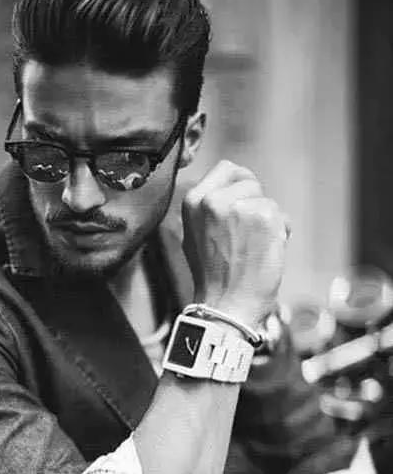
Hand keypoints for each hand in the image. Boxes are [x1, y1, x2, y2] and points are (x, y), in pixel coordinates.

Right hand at [181, 160, 289, 327]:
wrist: (225, 305)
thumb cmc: (213, 277)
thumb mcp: (195, 235)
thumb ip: (210, 209)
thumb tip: (233, 192)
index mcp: (193, 201)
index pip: (226, 168)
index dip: (240, 184)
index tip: (244, 202)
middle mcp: (213, 199)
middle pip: (249, 181)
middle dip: (254, 203)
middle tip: (246, 235)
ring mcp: (238, 206)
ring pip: (266, 200)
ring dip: (268, 221)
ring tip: (253, 248)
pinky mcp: (262, 217)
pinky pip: (280, 215)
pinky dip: (280, 233)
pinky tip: (265, 252)